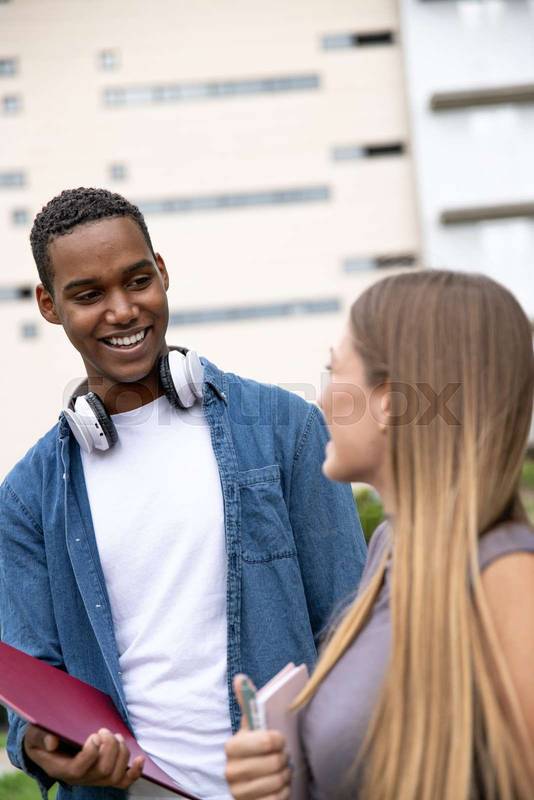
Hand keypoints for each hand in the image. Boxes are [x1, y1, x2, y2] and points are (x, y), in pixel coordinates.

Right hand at [23, 724, 144, 788]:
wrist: (48, 750)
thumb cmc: (43, 738)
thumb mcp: (35, 734)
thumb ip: (41, 736)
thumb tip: (52, 742)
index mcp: (61, 769)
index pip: (79, 769)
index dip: (90, 753)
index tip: (93, 734)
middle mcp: (79, 778)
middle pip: (102, 770)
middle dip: (109, 747)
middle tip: (104, 730)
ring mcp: (94, 779)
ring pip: (115, 775)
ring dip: (121, 753)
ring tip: (115, 736)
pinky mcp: (105, 776)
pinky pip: (123, 782)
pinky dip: (134, 772)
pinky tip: (139, 758)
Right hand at [225, 675, 290, 798]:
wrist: (251, 784)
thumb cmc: (256, 750)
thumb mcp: (252, 727)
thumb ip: (248, 703)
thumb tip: (240, 677)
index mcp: (232, 747)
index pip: (266, 741)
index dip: (279, 741)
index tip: (281, 739)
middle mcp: (230, 771)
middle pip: (275, 764)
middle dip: (284, 760)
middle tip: (283, 757)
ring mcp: (238, 792)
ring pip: (278, 782)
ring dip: (285, 777)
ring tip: (281, 771)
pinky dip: (283, 794)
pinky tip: (278, 788)